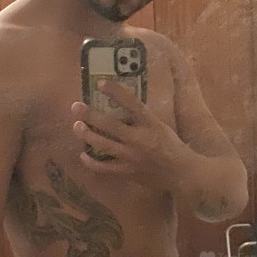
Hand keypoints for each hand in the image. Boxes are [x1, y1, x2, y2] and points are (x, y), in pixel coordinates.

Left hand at [72, 81, 188, 190]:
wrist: (181, 173)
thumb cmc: (172, 147)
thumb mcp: (161, 127)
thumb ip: (143, 118)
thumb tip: (123, 108)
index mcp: (150, 124)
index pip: (131, 103)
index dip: (115, 92)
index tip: (100, 83)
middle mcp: (138, 139)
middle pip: (110, 125)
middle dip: (90, 115)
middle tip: (75, 107)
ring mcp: (131, 156)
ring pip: (103, 145)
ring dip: (87, 135)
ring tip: (76, 126)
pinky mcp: (127, 171)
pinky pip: (105, 168)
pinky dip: (92, 162)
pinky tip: (83, 155)